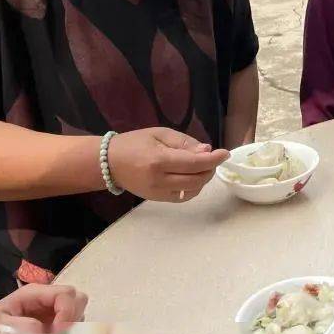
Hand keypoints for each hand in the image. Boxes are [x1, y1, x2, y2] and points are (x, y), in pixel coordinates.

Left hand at [0, 285, 87, 333]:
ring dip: (73, 324)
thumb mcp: (1, 323)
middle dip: (73, 317)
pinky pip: (74, 319)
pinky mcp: (57, 318)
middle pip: (77, 298)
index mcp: (36, 292)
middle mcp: (48, 296)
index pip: (65, 294)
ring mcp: (54, 307)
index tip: (59, 332)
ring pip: (78, 308)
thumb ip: (20, 325)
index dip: (66, 312)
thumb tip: (42, 329)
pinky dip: (71, 330)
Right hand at [108, 128, 228, 202]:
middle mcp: (159, 180)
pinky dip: (193, 188)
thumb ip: (184, 143)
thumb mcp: (160, 134)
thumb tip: (207, 151)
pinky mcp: (156, 199)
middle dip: (211, 169)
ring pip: (192, 191)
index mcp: (159, 160)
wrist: (108, 163)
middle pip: (196, 180)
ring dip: (204, 179)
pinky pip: (182, 197)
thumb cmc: (134, 143)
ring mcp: (157, 192)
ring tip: (203, 167)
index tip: (225, 153)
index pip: (195, 163)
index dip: (214, 159)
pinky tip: (193, 178)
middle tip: (214, 158)